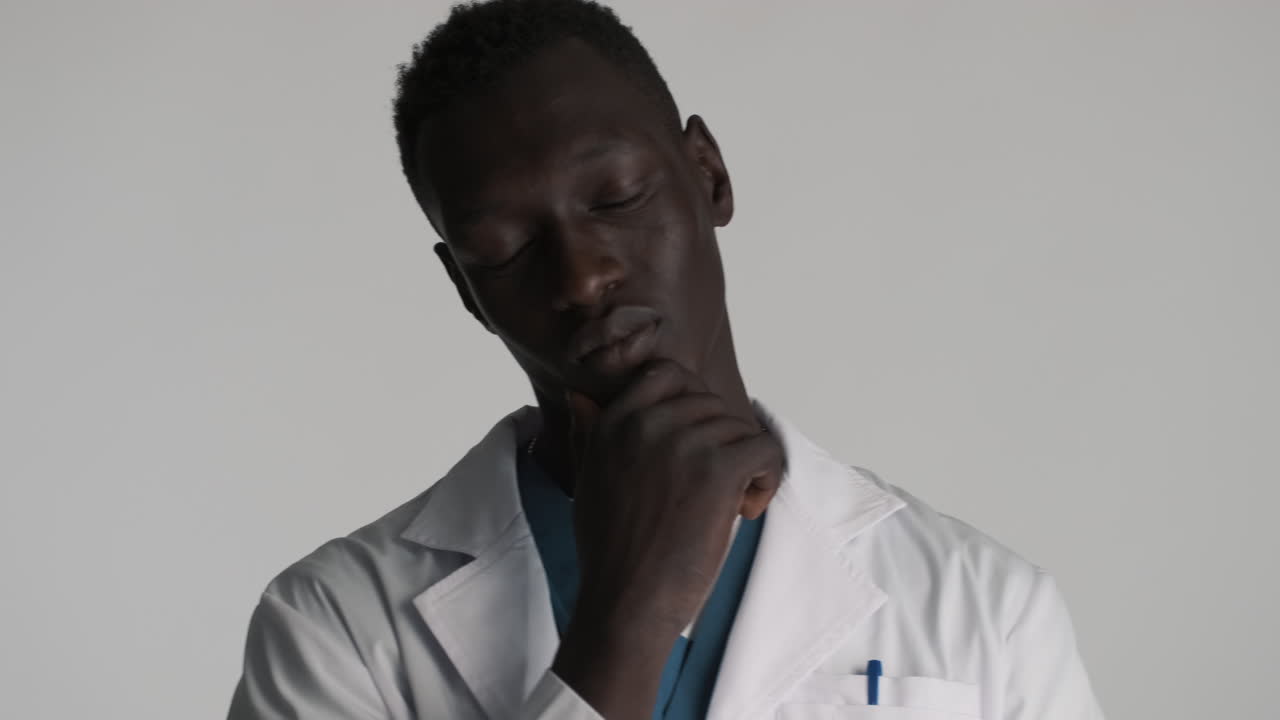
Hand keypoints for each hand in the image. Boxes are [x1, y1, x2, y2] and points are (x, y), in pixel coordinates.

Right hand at [550, 358, 782, 718]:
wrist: (625, 603)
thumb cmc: (609, 551)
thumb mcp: (587, 481)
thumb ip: (589, 434)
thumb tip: (580, 396)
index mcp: (615, 421)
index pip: (668, 374)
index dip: (694, 405)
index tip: (698, 447)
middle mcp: (647, 423)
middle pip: (712, 403)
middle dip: (723, 440)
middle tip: (716, 488)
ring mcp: (684, 443)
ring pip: (742, 427)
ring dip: (747, 464)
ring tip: (731, 504)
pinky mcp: (718, 470)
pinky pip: (765, 449)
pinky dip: (768, 478)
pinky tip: (747, 508)